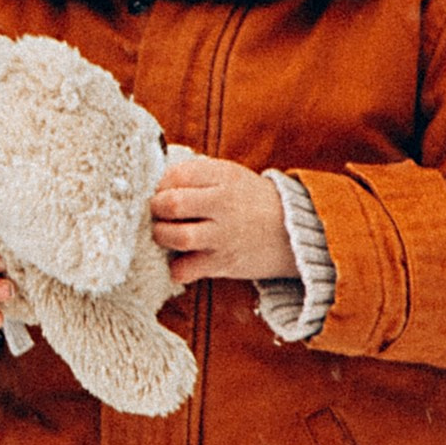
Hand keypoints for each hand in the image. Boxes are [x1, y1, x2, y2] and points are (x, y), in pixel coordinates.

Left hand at [150, 151, 293, 288]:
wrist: (291, 230)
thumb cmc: (249, 200)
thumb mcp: (228, 175)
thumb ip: (195, 175)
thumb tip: (154, 183)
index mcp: (222, 177)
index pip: (176, 175)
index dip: (160, 184)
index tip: (161, 191)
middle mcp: (223, 205)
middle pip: (173, 204)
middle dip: (154, 209)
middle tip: (156, 213)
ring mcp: (223, 236)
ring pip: (178, 237)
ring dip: (161, 236)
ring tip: (165, 234)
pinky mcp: (223, 262)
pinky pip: (186, 269)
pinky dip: (177, 268)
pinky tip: (180, 260)